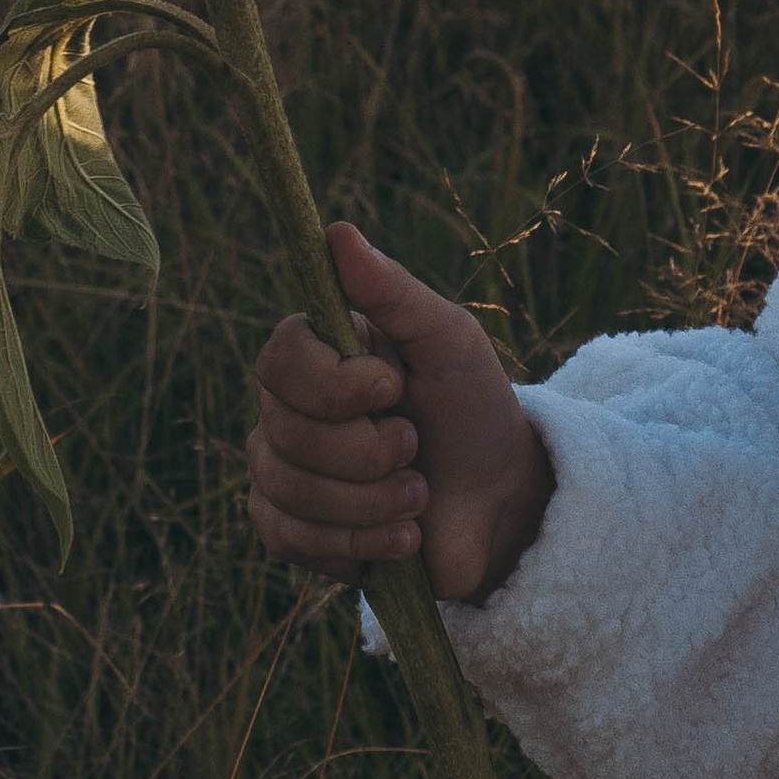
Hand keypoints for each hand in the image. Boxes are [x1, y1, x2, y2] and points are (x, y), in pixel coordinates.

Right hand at [246, 222, 552, 603]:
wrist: (498, 503)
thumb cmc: (474, 410)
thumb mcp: (450, 343)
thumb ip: (395, 292)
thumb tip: (336, 232)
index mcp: (319, 352)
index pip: (279, 359)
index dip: (333, 385)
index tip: (394, 389)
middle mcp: (287, 406)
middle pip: (284, 432)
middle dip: (368, 453)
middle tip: (416, 447)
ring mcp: (281, 468)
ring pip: (288, 490)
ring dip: (372, 503)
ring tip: (418, 497)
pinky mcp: (289, 528)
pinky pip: (286, 537)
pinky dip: (355, 546)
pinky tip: (398, 539)